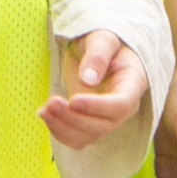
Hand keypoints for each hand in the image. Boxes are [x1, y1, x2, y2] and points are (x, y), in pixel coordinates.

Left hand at [42, 31, 148, 158]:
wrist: (99, 50)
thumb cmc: (104, 41)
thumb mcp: (102, 39)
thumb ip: (97, 56)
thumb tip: (88, 79)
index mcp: (132, 84)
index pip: (120, 105)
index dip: (97, 107)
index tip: (73, 100)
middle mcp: (123, 107)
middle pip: (103, 125)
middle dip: (74, 118)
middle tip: (51, 102)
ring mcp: (107, 118)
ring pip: (88, 136)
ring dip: (63, 127)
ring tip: (44, 109)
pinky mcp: (90, 123)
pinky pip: (77, 138)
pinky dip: (59, 131)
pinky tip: (44, 114)